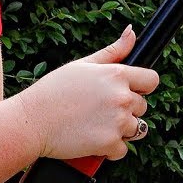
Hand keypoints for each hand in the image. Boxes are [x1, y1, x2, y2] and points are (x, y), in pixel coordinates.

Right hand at [17, 26, 159, 160]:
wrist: (31, 122)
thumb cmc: (53, 91)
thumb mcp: (83, 64)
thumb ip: (113, 51)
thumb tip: (131, 32)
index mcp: (117, 75)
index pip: (152, 80)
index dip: (142, 87)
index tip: (130, 91)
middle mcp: (122, 97)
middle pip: (142, 107)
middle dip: (127, 110)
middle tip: (100, 110)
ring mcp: (117, 122)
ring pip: (136, 129)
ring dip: (121, 130)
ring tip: (96, 125)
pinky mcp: (109, 144)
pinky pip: (122, 150)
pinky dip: (110, 149)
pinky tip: (93, 139)